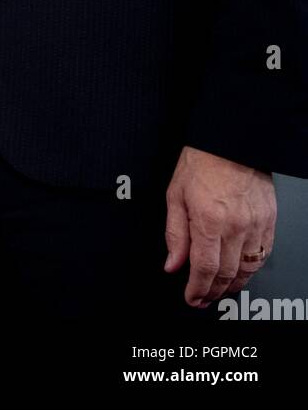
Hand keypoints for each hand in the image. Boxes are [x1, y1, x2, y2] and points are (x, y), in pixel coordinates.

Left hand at [164, 145, 275, 307]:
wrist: (232, 141)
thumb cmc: (203, 161)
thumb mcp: (175, 194)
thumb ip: (174, 233)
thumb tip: (172, 263)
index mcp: (209, 220)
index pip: (204, 269)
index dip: (197, 289)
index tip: (191, 297)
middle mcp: (235, 226)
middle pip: (226, 274)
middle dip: (212, 293)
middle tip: (202, 299)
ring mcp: (255, 226)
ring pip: (246, 270)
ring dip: (232, 286)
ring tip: (219, 291)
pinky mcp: (268, 222)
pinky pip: (262, 256)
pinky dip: (250, 270)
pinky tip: (240, 273)